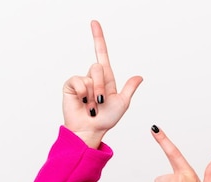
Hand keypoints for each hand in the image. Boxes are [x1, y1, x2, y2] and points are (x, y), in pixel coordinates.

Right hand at [62, 20, 142, 147]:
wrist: (91, 130)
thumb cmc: (106, 120)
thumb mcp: (122, 103)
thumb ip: (129, 89)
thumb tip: (139, 77)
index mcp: (106, 79)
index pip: (102, 53)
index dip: (98, 38)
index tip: (94, 23)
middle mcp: (93, 77)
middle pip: (98, 67)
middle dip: (101, 87)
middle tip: (100, 103)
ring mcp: (81, 81)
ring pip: (90, 76)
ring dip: (93, 95)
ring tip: (91, 107)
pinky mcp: (70, 86)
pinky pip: (78, 82)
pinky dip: (83, 94)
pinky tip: (82, 103)